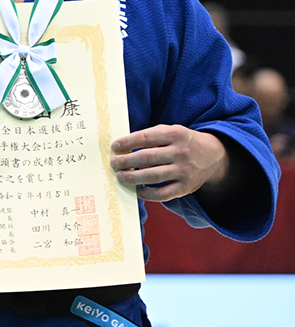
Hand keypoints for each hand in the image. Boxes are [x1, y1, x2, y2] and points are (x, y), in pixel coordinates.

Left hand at [110, 125, 228, 201]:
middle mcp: (180, 152)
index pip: (145, 138)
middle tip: (113, 163)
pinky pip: (163, 194)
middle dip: (126, 161)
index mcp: (175, 134)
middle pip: (147, 158)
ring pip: (153, 176)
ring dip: (132, 178)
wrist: (213, 156)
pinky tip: (137, 191)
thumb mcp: (171, 131)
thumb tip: (122, 147)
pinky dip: (148, 194)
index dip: (127, 142)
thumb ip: (150, 136)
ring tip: (120, 176)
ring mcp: (184, 171)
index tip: (114, 147)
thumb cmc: (182, 143)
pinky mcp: (186, 187)